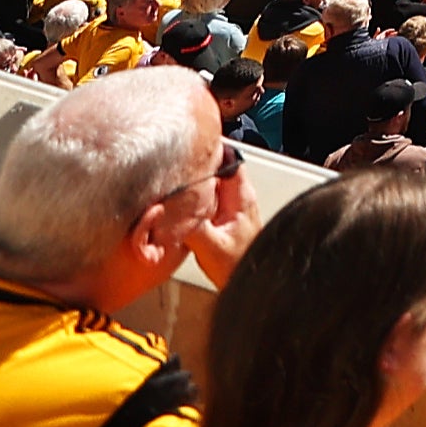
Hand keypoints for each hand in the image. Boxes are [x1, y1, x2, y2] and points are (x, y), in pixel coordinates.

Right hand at [184, 144, 261, 284]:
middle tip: (174, 159)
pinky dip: (194, 198)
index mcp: (241, 196)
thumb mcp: (211, 247)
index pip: (230, 159)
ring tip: (173, 177)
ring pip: (212, 184)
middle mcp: (238, 198)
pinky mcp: (223, 219)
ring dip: (195, 181)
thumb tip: (173, 210)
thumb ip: (193, 227)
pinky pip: (207, 200)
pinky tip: (179, 204)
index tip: (192, 141)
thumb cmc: (239, 266)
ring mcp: (231, 208)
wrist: (253, 284)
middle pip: (218, 168)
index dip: (212, 148)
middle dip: (198, 163)